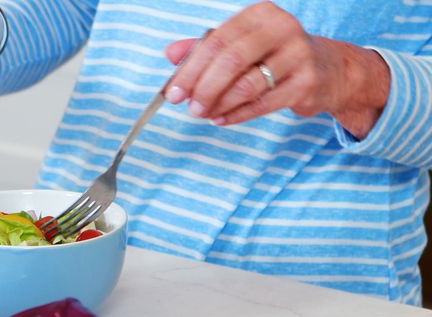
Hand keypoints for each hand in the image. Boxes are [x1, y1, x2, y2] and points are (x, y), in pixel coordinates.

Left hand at [164, 1, 388, 137]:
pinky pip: (263, 104)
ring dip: (219, 103)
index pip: (216, 41)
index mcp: (260, 14)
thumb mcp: (240, 44)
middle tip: (188, 107)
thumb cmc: (273, 55)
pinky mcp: (307, 82)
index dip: (191, 69)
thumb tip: (170, 54)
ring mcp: (299, 55)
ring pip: (247, 85)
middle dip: (204, 88)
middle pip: (231, 61)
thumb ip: (204, 48)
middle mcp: (282, 28)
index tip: (173, 92)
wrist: (328, 69)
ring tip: (203, 114)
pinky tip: (221, 119)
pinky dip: (237, 115)